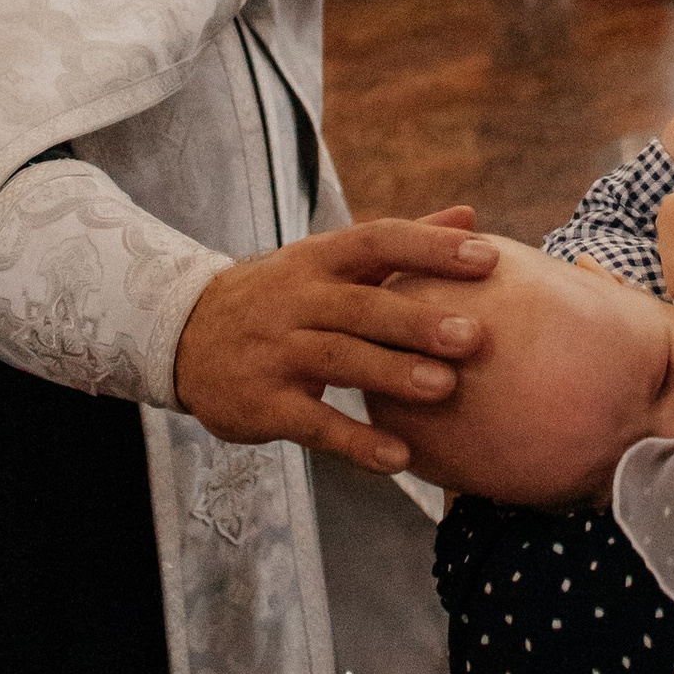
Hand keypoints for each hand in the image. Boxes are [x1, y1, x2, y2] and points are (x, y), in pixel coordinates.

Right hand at [175, 217, 498, 475]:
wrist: (185, 335)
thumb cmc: (281, 296)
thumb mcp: (327, 260)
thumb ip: (400, 243)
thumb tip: (471, 215)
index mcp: (319, 259)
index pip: (378, 241)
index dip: (431, 247)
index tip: (488, 257)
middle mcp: (297, 299)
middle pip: (361, 306)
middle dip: (417, 320)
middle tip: (474, 337)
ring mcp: (276, 351)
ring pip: (338, 360)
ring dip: (392, 375)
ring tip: (446, 389)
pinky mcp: (262, 402)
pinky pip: (312, 424)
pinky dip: (355, 442)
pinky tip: (399, 458)